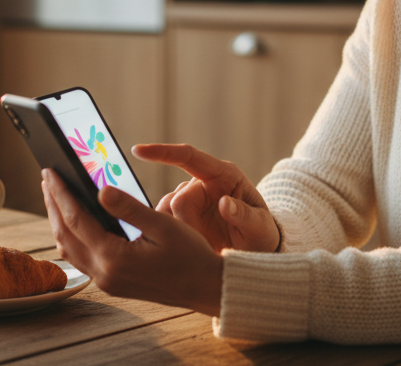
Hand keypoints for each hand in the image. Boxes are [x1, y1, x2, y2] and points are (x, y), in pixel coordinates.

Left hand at [41, 169, 222, 315]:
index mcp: (115, 258)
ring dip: (59, 221)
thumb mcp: (163, 225)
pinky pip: (80, 258)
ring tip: (56, 196)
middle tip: (47, 178)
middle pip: (65, 235)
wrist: (205, 287)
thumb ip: (129, 208)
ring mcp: (106, 282)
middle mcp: (104, 274)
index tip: (50, 171)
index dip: (60, 193)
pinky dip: (71, 236)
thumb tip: (100, 190)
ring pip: (68, 249)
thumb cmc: (190, 255)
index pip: (76, 219)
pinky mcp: (111, 283)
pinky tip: (74, 223)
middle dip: (53, 204)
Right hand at [132, 144, 279, 252]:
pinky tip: (191, 248)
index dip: (163, 153)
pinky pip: (165, 225)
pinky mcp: (181, 218)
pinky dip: (174, 239)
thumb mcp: (260, 226)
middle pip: (177, 199)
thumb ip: (244, 215)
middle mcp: (202, 184)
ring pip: (167, 214)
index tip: (138, 151)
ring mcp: (190, 201)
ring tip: (207, 247)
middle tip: (208, 243)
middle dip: (188, 225)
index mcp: (223, 174)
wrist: (256, 250)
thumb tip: (225, 203)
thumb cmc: (262, 233)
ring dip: (182, 235)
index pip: (188, 156)